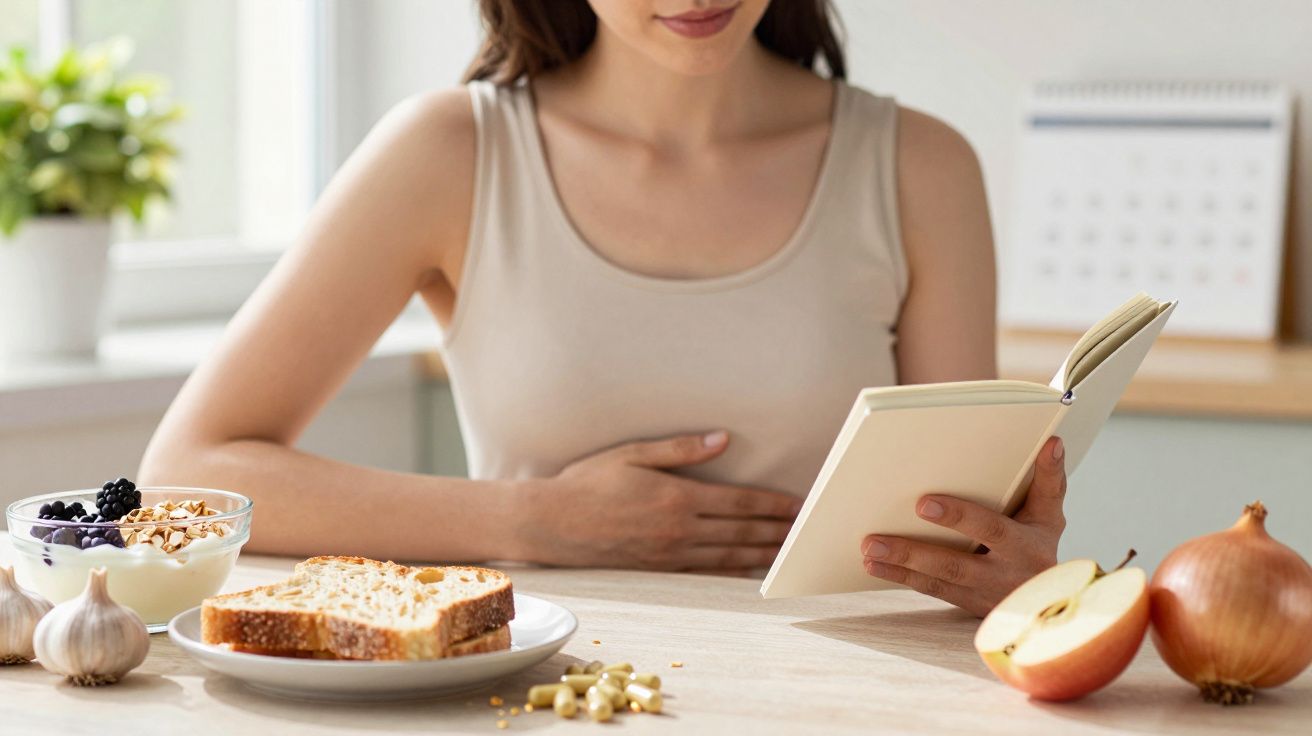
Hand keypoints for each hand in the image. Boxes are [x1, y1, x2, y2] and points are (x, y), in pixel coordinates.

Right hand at [517, 431, 802, 571]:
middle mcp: (679, 529)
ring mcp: (670, 554)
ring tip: (787, 552)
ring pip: (728, 555)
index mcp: (677, 497)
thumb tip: (723, 439)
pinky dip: (732, 571)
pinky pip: (705, 573)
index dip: (772, 504)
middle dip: (777, 531)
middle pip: (741, 531)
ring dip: (762, 553)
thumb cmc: (588, 482)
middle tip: (805, 532)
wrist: (551, 523)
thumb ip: (681, 448)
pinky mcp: (658, 569)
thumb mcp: (633, 454)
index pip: (738, 501)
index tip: (797, 505)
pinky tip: (748, 570)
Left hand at [860, 436, 1067, 616]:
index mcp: (1024, 546)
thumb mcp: (1050, 517)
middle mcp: (1003, 574)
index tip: (923, 503)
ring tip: (868, 550)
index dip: (959, 516)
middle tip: (873, 538)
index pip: (991, 528)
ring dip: (899, 566)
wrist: (1048, 606)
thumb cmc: (1040, 548)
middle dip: (913, 551)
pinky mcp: (966, 604)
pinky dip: (901, 578)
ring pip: (937, 581)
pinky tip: (874, 565)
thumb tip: (1052, 443)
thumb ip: (1049, 481)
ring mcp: (983, 594)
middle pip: (954, 564)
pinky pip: (931, 590)